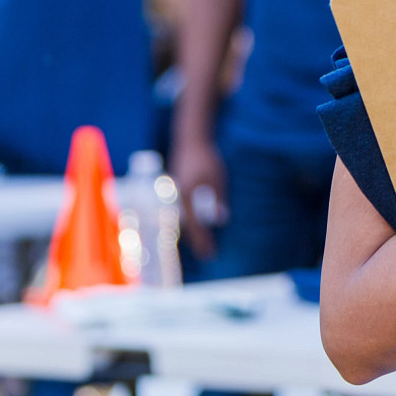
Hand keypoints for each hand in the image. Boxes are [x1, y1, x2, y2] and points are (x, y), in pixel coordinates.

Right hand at [170, 133, 226, 260]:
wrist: (190, 139)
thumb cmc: (206, 157)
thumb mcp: (216, 177)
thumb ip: (217, 198)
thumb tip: (220, 220)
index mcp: (188, 196)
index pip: (196, 226)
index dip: (203, 242)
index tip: (210, 255)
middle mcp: (178, 198)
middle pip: (185, 226)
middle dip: (196, 241)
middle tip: (207, 254)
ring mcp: (174, 193)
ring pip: (181, 220)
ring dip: (191, 232)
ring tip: (201, 243)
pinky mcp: (175, 189)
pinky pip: (180, 211)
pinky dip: (187, 221)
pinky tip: (194, 224)